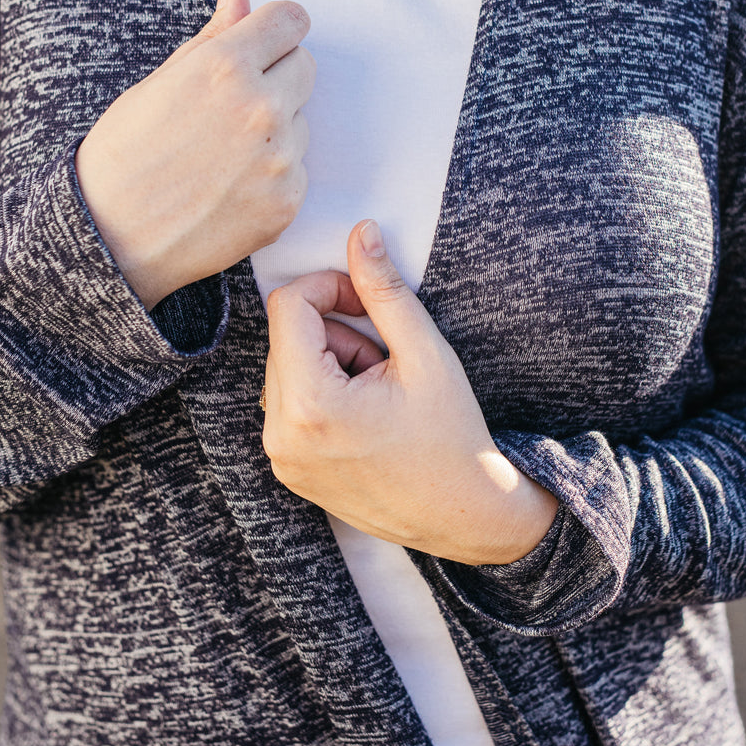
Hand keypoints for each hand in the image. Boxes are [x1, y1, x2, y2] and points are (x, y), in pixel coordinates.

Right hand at [76, 0, 312, 309]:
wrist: (112, 237)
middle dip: (277, 76)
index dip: (275, 30)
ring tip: (221, 155)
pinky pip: (297, 169)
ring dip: (275, 129)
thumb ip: (212, 36)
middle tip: (230, 107)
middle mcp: (262, 108)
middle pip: (304, 67)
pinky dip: (273, 175)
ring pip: (300, 121)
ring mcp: (280, 158)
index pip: (291, 20)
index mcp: (227, 66)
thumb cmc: (124, 155)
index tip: (263, 44)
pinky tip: (230, 187)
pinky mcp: (288, 201)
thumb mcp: (159, 83)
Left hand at [262, 220, 557, 565]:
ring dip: (328, 364)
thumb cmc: (452, 436)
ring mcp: (281, 458)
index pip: (288, 306)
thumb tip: (361, 232)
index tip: (368, 301)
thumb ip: (384, 289)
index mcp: (310, 404)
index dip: (328, 286)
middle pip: (286, 337)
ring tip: (379, 394)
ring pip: (286, 370)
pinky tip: (365, 418)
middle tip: (385, 361)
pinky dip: (322, 396)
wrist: (464, 514)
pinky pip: (287, 405)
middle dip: (334, 333)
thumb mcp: (424, 353)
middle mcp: (281, 435)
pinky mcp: (287, 470)